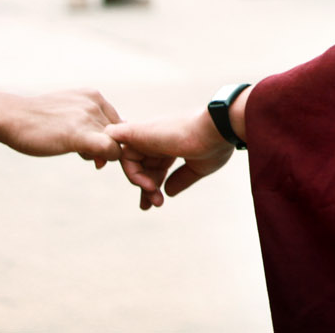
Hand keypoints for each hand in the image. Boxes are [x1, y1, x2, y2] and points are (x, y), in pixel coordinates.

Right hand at [0, 89, 122, 164]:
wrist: (11, 117)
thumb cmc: (37, 120)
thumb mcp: (68, 113)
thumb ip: (90, 122)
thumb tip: (112, 144)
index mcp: (94, 96)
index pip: (118, 122)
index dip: (108, 137)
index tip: (91, 145)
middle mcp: (95, 103)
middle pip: (117, 133)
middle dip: (104, 146)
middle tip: (83, 152)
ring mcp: (88, 117)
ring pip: (114, 143)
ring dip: (100, 154)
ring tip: (79, 153)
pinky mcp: (80, 134)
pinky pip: (109, 149)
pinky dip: (107, 157)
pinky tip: (91, 160)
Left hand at [108, 111, 233, 209]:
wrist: (218, 130)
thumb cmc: (214, 145)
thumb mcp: (198, 167)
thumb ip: (181, 179)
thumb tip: (167, 192)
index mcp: (171, 144)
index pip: (153, 166)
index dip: (152, 184)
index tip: (157, 202)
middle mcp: (156, 138)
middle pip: (140, 166)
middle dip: (145, 187)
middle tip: (152, 204)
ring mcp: (146, 134)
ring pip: (128, 160)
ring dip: (138, 181)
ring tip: (152, 193)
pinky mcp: (137, 132)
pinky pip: (116, 148)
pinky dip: (122, 164)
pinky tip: (138, 181)